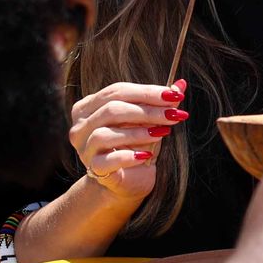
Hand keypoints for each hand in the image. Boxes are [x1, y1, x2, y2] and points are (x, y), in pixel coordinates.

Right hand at [69, 79, 189, 200]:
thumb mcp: (150, 121)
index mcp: (89, 106)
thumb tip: (181, 84)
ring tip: (162, 133)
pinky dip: (128, 156)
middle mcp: (81, 125)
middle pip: (111, 109)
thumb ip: (162, 103)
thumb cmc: (137, 144)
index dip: (147, 92)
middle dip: (147, 111)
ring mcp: (84, 148)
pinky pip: (108, 160)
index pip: (117, 91)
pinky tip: (146, 154)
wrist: (129, 179)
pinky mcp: (93, 168)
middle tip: (174, 115)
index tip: (175, 96)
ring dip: (138, 132)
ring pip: (105, 133)